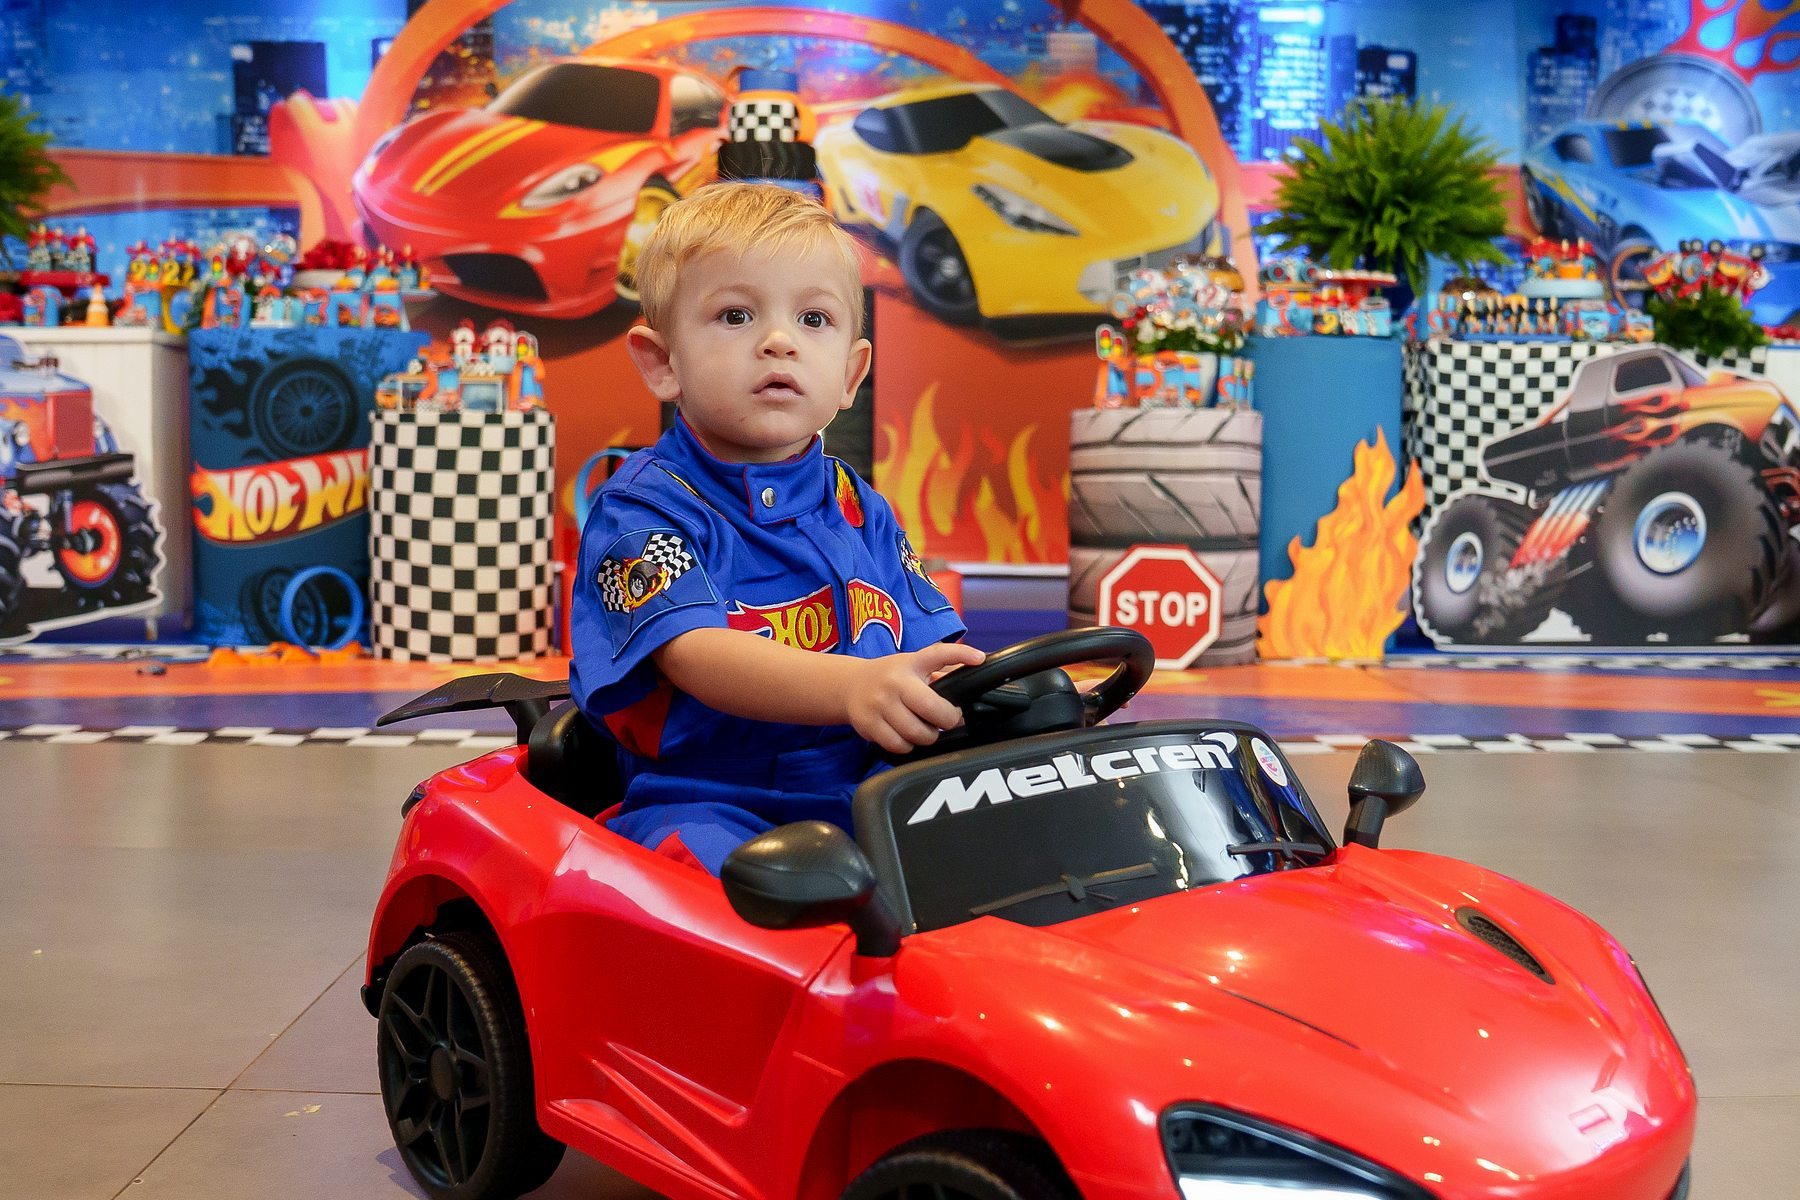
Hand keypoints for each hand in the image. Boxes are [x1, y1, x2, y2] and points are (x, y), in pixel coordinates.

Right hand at [847, 642, 984, 754]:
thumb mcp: (913, 664)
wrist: (849, 685)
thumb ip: (941, 669)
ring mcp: (879, 704)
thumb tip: (975, 670)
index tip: (979, 659)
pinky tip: (906, 736)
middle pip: (932, 708)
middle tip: (946, 720)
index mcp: (911, 663)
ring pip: (916, 733)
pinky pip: (898, 745)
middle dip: (947, 720)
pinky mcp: (868, 724)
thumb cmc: (890, 677)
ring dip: (927, 736)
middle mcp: (894, 682)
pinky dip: (908, 746)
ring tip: (924, 728)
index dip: (961, 654)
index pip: (938, 653)